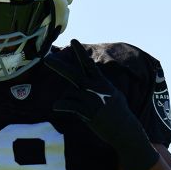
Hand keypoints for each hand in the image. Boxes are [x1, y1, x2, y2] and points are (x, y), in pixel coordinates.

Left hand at [44, 39, 158, 169]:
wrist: (124, 129)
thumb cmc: (119, 113)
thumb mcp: (113, 93)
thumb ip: (102, 85)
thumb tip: (98, 79)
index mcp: (101, 82)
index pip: (88, 64)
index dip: (80, 52)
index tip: (73, 40)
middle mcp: (95, 88)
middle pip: (73, 74)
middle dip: (59, 66)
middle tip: (46, 58)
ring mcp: (91, 100)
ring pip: (69, 93)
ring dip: (66, 99)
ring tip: (73, 107)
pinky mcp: (88, 112)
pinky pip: (69, 106)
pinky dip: (60, 105)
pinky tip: (56, 107)